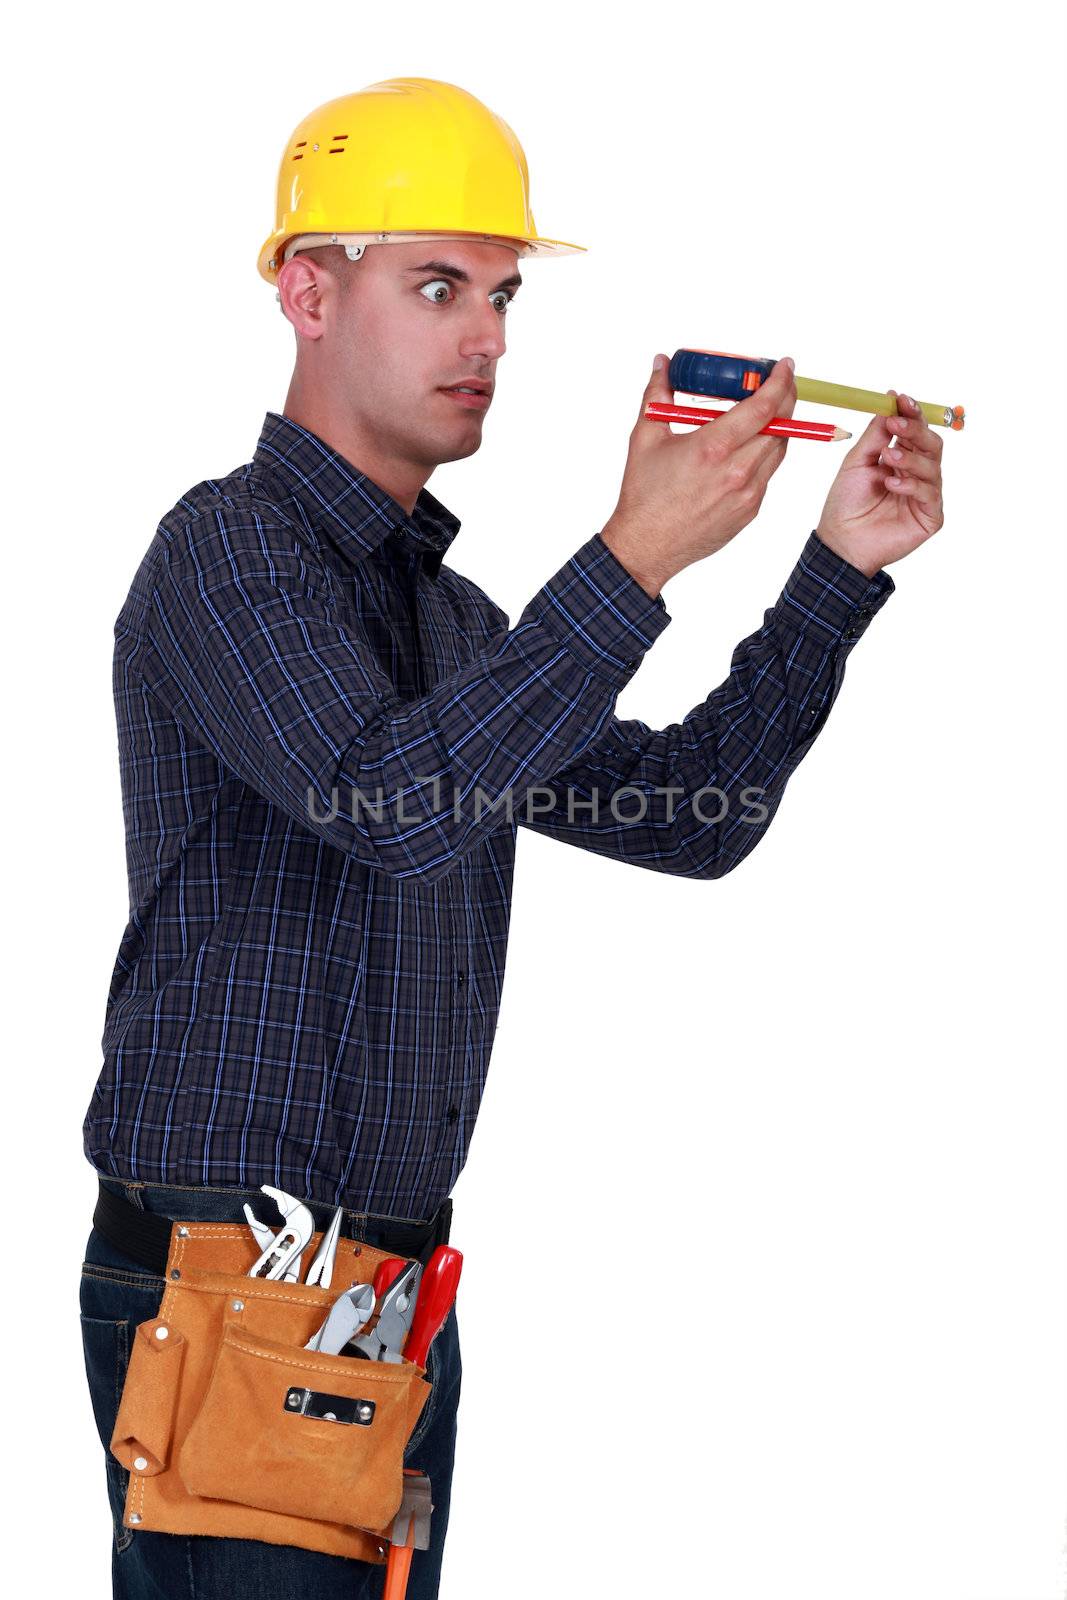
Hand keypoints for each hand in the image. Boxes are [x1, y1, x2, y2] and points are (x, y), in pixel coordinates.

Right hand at [600, 354, 797, 596]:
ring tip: (766, 413)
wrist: (647, 546)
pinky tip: (747, 447)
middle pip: (780, 426)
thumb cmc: (644, 495)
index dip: (779, 382)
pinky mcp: (750, 511)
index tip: (785, 366)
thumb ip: (657, 395)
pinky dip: (763, 455)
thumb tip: (662, 364)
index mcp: (712, 448)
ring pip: (779, 450)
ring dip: (777, 427)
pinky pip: (767, 474)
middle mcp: (736, 471)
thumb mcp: (645, 438)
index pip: (762, 408)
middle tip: (779, 383)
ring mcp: (747, 494)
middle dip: (784, 399)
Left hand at [815, 391, 944, 577]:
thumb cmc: (847, 503)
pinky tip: (892, 484)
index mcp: (901, 458)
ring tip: (888, 459)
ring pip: (932, 466)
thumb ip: (876, 435)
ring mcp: (925, 495)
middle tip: (896, 425)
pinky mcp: (930, 517)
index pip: (915, 430)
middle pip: (931, 444)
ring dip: (910, 458)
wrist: (841, 541)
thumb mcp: (857, 462)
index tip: (901, 400)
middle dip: (915, 431)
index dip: (912, 413)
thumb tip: (889, 401)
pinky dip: (912, 485)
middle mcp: (918, 474)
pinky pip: (930, 493)